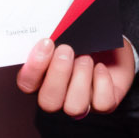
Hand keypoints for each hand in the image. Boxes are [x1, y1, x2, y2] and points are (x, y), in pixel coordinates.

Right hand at [17, 37, 134, 117]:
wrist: (110, 41)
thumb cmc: (84, 36)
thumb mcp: (68, 30)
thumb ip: (55, 34)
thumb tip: (53, 30)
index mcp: (41, 78)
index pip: (27, 83)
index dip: (34, 67)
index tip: (47, 43)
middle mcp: (59, 95)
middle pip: (48, 102)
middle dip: (58, 74)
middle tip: (67, 50)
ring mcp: (81, 102)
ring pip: (74, 107)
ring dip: (81, 79)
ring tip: (87, 58)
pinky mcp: (104, 103)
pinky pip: (102, 104)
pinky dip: (102, 83)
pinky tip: (100, 67)